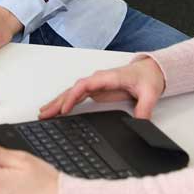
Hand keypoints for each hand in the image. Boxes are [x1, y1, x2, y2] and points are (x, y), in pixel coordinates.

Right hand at [38, 56, 165, 119]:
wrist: (150, 70)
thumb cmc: (148, 77)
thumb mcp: (150, 93)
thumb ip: (144, 109)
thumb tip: (140, 124)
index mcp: (108, 78)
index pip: (85, 86)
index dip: (73, 97)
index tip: (64, 109)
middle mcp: (98, 80)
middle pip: (73, 90)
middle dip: (58, 102)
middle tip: (44, 114)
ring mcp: (95, 85)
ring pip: (71, 93)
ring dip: (57, 102)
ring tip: (43, 113)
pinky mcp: (95, 90)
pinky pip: (76, 95)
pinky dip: (64, 102)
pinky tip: (56, 110)